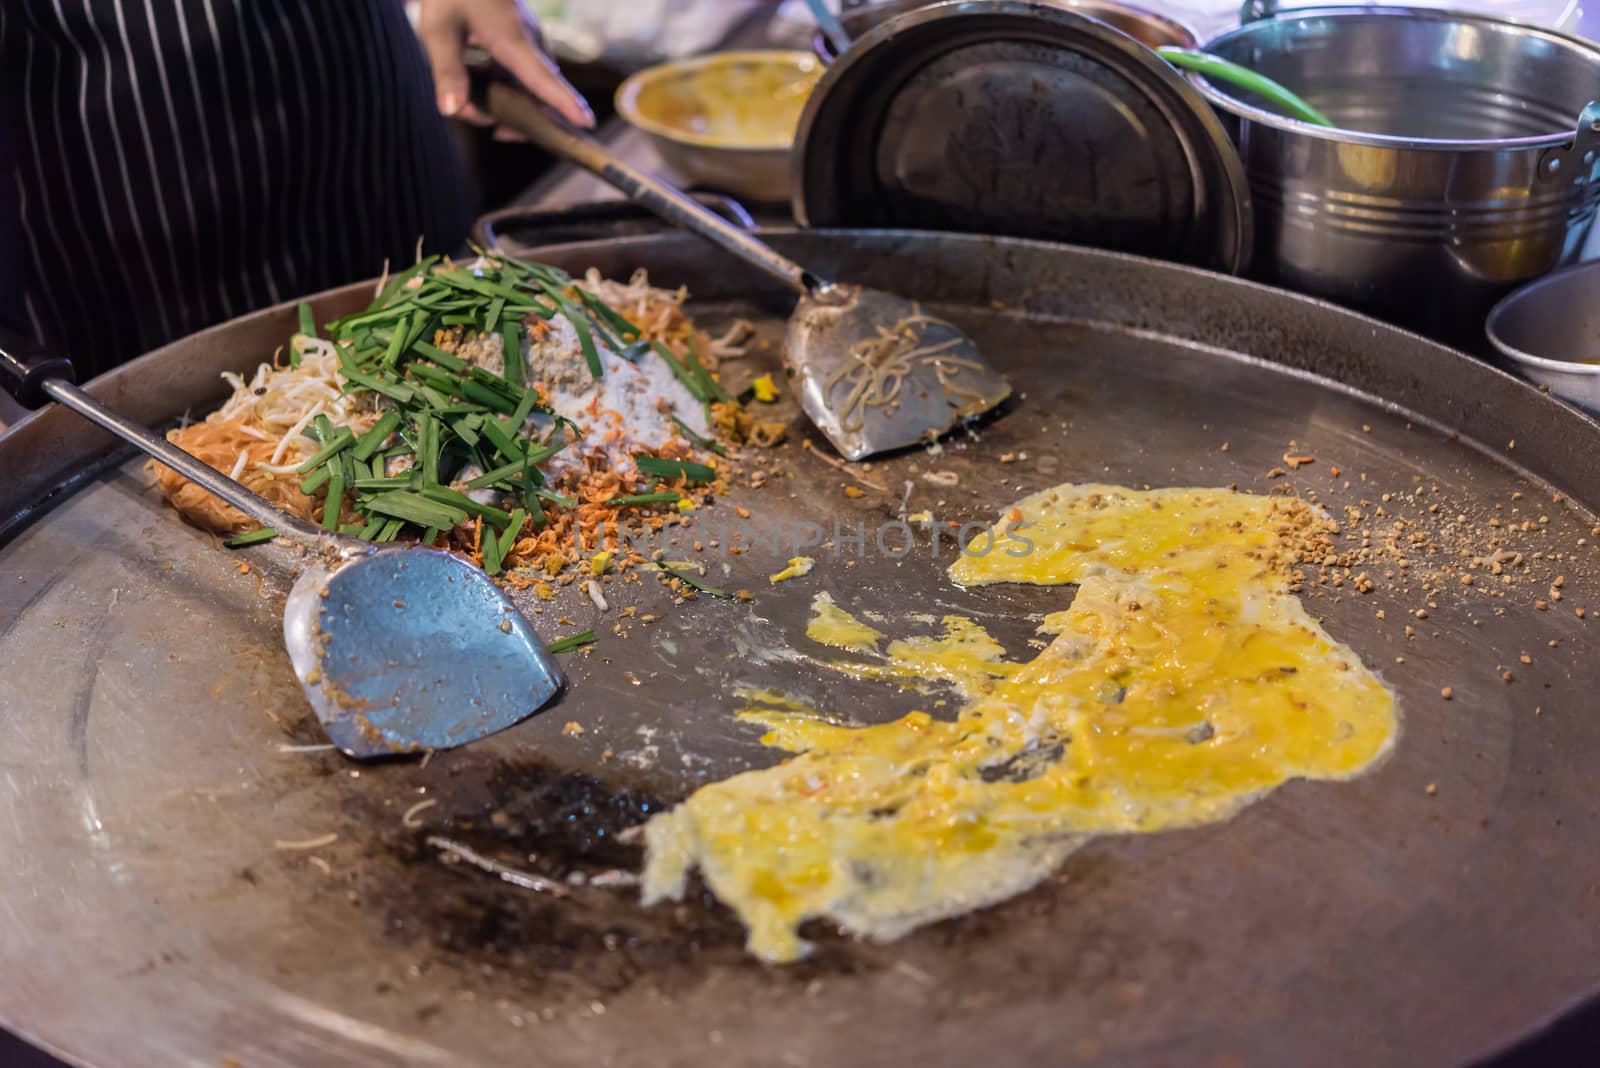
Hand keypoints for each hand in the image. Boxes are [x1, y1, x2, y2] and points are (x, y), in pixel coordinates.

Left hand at [418, 0, 594, 130]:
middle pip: (539, 93)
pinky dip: (505, 90)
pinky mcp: (521, 40)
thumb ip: (446, 71)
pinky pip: (522, 75)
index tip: (586, 122)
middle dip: (519, 118)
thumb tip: (452, 111)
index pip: (542, 78)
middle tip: (490, 127)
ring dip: (507, 103)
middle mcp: (529, 42)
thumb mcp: (437, 28)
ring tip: (474, 104)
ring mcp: (528, 41)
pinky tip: (480, 89)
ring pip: (530, 86)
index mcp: (512, 39)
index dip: (563, 103)